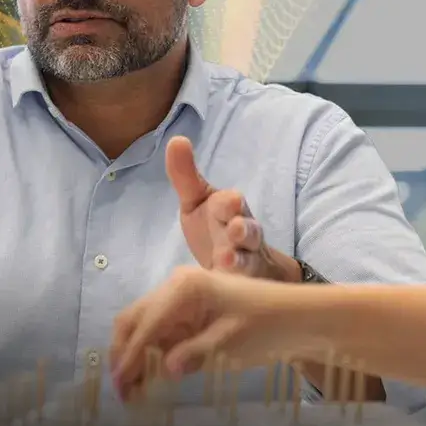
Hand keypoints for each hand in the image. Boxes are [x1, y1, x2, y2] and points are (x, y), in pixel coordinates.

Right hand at [109, 267, 294, 398]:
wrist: (298, 317)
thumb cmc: (267, 326)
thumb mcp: (230, 343)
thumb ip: (194, 354)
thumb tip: (164, 369)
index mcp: (183, 287)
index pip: (146, 324)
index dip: (130, 356)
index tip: (120, 384)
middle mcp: (173, 286)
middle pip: (134, 319)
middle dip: (123, 353)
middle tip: (121, 389)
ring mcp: (178, 298)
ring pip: (141, 325)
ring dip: (132, 354)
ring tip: (131, 388)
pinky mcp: (185, 312)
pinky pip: (158, 332)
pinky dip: (149, 352)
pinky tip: (147, 375)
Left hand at [165, 136, 297, 281]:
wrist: (239, 264)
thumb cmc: (214, 226)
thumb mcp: (197, 201)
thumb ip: (185, 175)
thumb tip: (176, 139)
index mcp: (228, 209)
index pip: (231, 203)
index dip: (230, 203)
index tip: (230, 200)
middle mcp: (242, 233)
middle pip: (249, 230)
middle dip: (244, 230)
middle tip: (237, 230)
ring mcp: (245, 260)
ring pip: (248, 259)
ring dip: (239, 261)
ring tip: (226, 264)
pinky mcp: (242, 285)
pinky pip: (241, 286)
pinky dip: (233, 285)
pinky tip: (221, 284)